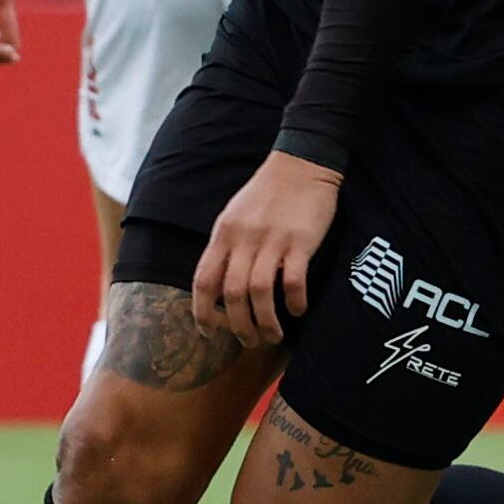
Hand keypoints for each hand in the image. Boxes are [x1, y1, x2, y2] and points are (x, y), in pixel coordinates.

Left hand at [192, 151, 341, 348]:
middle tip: (250, 341)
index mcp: (224, 234)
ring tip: (272, 335)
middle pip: (232, 294)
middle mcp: (244, 239)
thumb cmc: (268, 192)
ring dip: (266, 322)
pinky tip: (298, 310)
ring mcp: (272, 240)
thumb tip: (220, 287)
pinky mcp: (300, 241)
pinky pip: (293, 281)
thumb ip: (227, 248)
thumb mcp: (234, 216)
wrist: (301, 162)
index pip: (204, 280)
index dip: (202, 312)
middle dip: (239, 326)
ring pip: (260, 293)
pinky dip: (294, 302)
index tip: (208, 332)